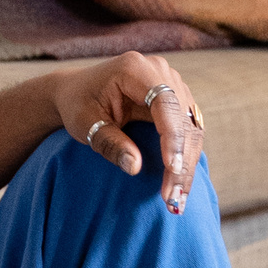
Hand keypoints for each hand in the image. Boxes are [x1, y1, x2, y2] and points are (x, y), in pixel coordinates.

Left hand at [49, 51, 204, 214]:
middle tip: (173, 196)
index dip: (171, 136)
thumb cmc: (77, 105)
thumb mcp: (85, 125)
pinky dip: (186, 157)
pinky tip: (180, 185)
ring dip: (187, 164)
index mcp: (135, 69)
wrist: (77, 91)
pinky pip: (189, 129)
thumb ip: (109, 143)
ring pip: (191, 126)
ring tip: (178, 199)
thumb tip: (135, 168)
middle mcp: (160, 70)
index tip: (171, 168)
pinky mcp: (177, 98)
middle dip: (181, 159)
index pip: (163, 102)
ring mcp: (172, 82)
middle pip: (182, 117)